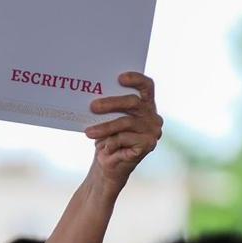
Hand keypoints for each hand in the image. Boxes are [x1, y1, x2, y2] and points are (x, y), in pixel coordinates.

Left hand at [84, 72, 162, 187]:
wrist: (108, 164)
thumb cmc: (107, 137)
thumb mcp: (107, 119)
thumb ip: (108, 108)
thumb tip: (94, 99)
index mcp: (145, 104)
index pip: (146, 86)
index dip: (136, 79)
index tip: (119, 78)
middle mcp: (153, 116)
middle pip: (134, 103)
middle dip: (111, 103)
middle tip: (92, 106)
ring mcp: (153, 131)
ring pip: (126, 122)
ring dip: (105, 127)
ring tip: (88, 132)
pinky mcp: (149, 145)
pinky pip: (125, 138)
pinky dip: (111, 142)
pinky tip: (104, 148)